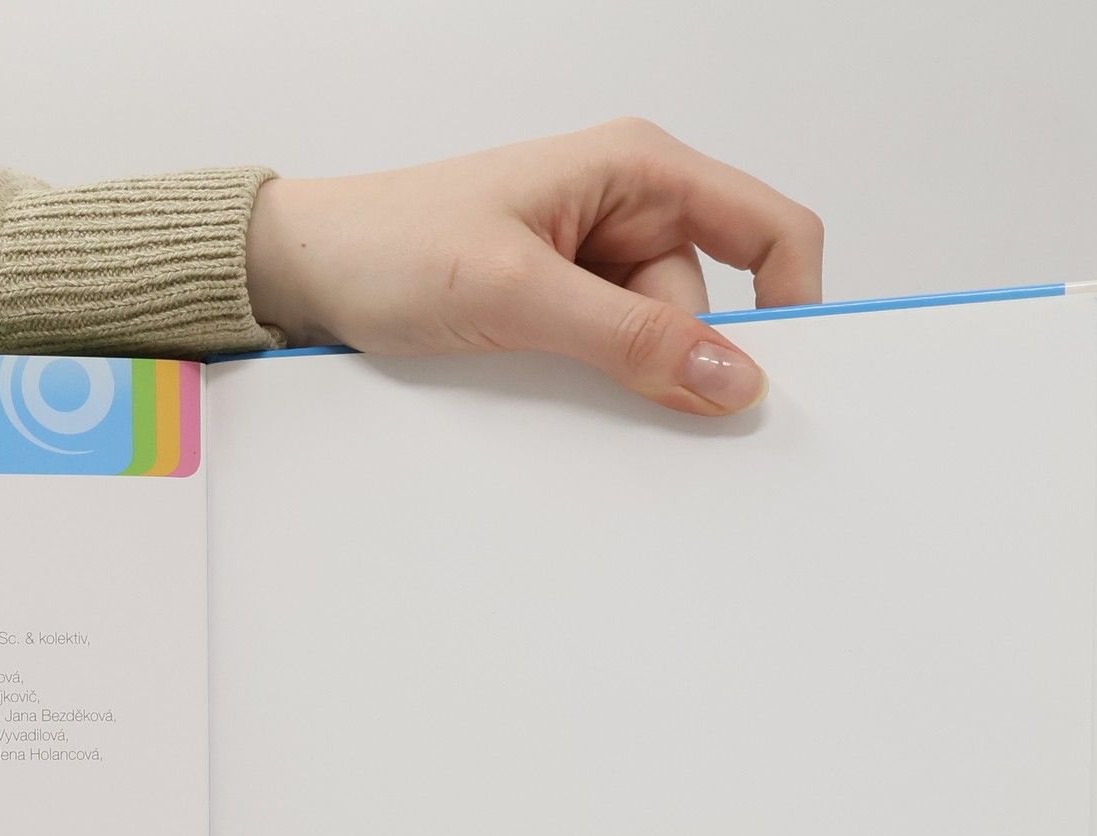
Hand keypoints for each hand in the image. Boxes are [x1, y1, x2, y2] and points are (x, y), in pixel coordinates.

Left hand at [246, 120, 824, 415]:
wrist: (304, 270)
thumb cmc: (390, 247)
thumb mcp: (518, 295)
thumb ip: (630, 337)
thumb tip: (730, 377)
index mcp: (638, 169)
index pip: (769, 230)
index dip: (793, 305)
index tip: (774, 386)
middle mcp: (626, 208)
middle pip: (707, 303)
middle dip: (680, 361)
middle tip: (629, 404)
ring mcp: (590, 262)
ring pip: (653, 342)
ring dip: (620, 379)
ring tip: (542, 375)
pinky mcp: (556, 307)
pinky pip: (605, 358)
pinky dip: (588, 386)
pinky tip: (542, 390)